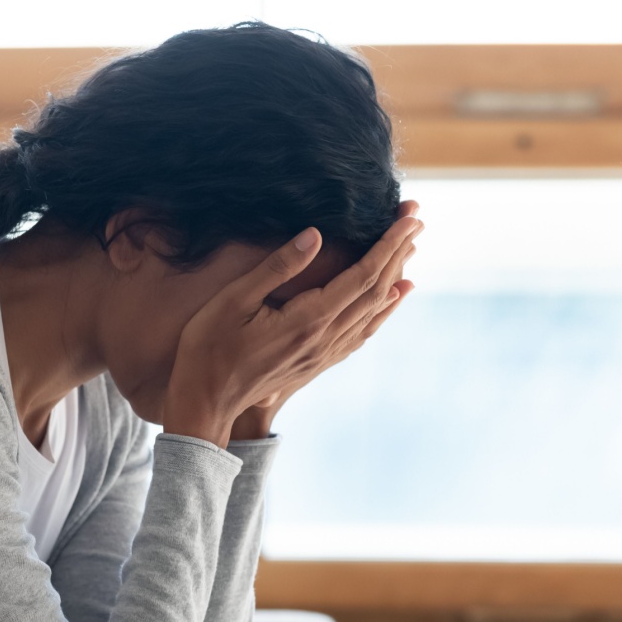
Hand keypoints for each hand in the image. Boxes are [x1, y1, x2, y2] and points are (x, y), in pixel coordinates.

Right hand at [163, 202, 422, 447]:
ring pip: (374, 311)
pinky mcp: (317, 361)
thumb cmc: (209, 349)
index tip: (408, 217)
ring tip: (411, 248)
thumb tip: (315, 235)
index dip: (388, 245)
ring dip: (395, 276)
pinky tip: (393, 297)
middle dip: (399, 252)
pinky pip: (362, 332)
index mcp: (308, 320)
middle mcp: (325, 339)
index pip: (362, 276)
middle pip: (376, 291)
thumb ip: (277, 268)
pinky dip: (383, 310)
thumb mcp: (234, 301)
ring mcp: (323, 354)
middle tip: (416, 217)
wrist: (205, 404)